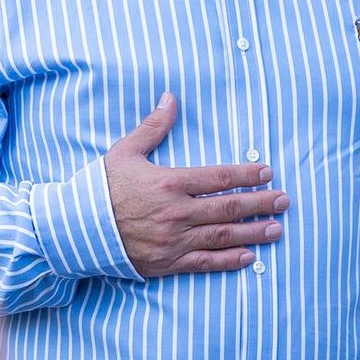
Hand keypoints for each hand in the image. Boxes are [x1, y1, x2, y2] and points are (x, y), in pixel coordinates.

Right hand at [104, 92, 288, 276]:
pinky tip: (249, 258)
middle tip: (284, 200)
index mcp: (170, 182)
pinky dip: (229, 261)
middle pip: (228, 207)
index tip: (268, 172)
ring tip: (276, 229)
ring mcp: (174, 240)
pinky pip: (204, 263)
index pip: (219, 177)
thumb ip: (153, 126)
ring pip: (222, 236)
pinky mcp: (167, 262)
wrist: (75, 227)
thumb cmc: (100, 187)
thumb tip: (170, 97)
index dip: (247, 175)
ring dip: (253, 232)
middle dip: (260, 203)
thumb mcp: (125, 150)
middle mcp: (177, 212)